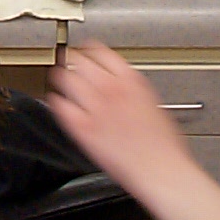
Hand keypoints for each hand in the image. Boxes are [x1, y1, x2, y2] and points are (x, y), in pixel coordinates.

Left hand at [48, 43, 196, 196]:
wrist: (160, 170)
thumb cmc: (163, 144)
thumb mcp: (152, 102)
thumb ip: (131, 88)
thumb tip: (118, 83)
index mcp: (130, 79)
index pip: (99, 50)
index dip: (88, 48)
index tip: (84, 50)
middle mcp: (109, 88)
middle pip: (77, 60)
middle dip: (70, 58)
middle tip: (66, 59)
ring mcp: (94, 107)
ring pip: (65, 78)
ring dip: (60, 75)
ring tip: (58, 76)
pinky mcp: (82, 127)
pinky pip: (59, 105)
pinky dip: (55, 100)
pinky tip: (56, 101)